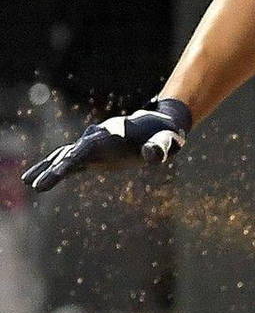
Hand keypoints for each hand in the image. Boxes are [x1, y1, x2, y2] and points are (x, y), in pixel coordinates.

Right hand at [21, 98, 191, 192]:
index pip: (86, 149)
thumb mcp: (167, 141)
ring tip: (28, 182)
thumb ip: (160, 147)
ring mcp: (91, 145)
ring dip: (47, 168)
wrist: (159, 126)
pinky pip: (68, 162)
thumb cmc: (164, 134)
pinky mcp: (92, 155)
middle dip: (53, 169)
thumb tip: (150, 154)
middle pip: (70, 153)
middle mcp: (96, 138)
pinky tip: (36, 181)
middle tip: (36, 185)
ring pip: (64, 156)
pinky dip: (53, 170)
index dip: (71, 160)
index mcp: (111, 134)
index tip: (58, 171)